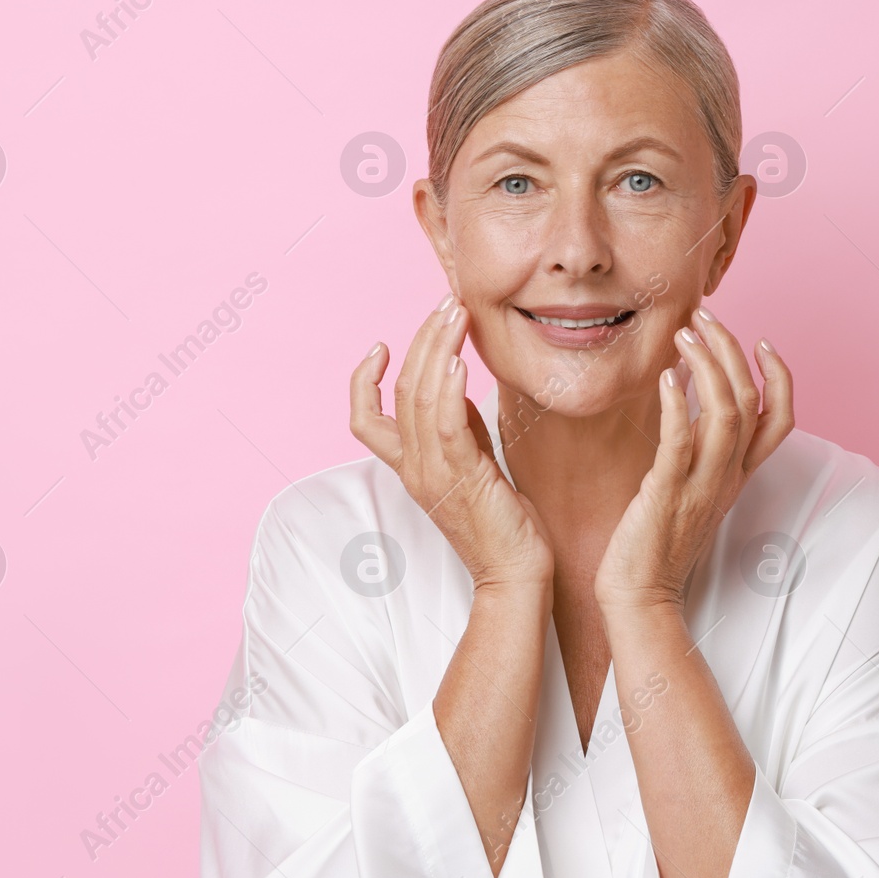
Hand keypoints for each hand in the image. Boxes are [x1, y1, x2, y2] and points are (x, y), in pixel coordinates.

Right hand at [351, 294, 553, 591]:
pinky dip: (449, 390)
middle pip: (400, 391)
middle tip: (445, 303)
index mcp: (410, 467)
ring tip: (454, 314)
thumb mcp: (474, 463)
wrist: (515, 573)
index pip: (364, 419)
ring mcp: (434, 475)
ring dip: (437, 350)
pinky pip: (446, 426)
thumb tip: (457, 382)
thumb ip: (460, 426)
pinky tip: (459, 361)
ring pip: (420, 399)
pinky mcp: (463, 479)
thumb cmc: (502, 521)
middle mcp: (414, 468)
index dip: (363, 380)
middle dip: (421, 340)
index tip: (379, 345)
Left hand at [594, 306, 793, 613]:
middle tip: (705, 315)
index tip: (762, 341)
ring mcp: (701, 485)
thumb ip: (699, 452)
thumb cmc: (656, 543)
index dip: (780, 376)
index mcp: (737, 475)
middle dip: (731, 349)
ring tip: (685, 331)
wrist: (640, 595)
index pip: (780, 418)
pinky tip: (669, 377)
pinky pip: (682, 442)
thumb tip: (689, 404)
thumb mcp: (691, 490)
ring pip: (726, 412)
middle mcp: (727, 477)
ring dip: (708, 364)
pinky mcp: (668, 493)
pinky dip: (679, 405)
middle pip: (751, 400)